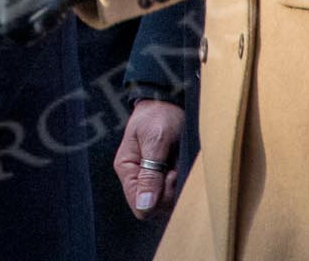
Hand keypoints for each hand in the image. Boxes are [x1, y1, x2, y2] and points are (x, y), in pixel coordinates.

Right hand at [114, 99, 184, 219]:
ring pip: (166, 203)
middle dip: (170, 191)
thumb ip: (150, 173)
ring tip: (178, 162)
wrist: (167, 99)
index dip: (159, 198)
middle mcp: (136, 177)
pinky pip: (173, 192)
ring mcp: (149, 178)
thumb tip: (144, 206)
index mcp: (127, 169)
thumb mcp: (156, 140)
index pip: (140, 207)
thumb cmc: (159, 115)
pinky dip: (181, 182)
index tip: (170, 174)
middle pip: (155, 208)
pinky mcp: (161, 176)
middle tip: (176, 166)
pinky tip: (180, 164)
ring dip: (177, 186)